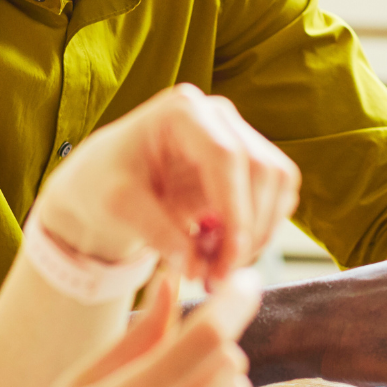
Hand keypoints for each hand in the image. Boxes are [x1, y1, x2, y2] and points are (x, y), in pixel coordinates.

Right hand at [0, 270, 259, 386]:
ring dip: (221, 376)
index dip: (235, 301)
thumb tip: (172, 283)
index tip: (245, 279)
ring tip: (177, 384)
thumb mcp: (80, 380)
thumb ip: (138, 334)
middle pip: (229, 361)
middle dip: (216, 340)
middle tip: (180, 347)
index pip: (208, 338)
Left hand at [29, 83, 299, 284]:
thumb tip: (198, 267)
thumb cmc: (108, 180)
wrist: (111, 176)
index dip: (236, 210)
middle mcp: (218, 115)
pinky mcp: (252, 160)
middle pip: (263, 169)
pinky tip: (223, 248)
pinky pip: (277, 195)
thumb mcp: (118, 206)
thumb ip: (157, 232)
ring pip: (279, 182)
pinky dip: (259, 229)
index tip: (230, 257)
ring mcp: (240, 133)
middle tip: (219, 275)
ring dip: (259, 232)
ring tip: (217, 264)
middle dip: (250, 229)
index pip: (226, 156)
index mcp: (182, 111)